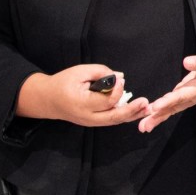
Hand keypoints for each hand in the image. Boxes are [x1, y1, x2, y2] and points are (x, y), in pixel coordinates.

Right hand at [15, 64, 146, 126]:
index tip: (119, 79)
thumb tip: (121, 78)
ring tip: (147, 108)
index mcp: (82, 103)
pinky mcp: (94, 122)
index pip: (107, 101)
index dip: (117, 89)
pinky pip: (112, 120)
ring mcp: (90, 122)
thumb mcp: (79, 72)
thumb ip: (101, 73)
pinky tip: (137, 111)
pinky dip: (125, 116)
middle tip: (146, 102)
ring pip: (114, 121)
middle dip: (131, 110)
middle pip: (114, 117)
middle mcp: (87, 117)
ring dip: (132, 115)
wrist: (48, 100)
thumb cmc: (63, 83)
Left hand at [139, 48, 195, 132]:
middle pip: (173, 107)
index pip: (181, 96)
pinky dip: (161, 110)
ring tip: (143, 126)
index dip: (167, 101)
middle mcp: (192, 95)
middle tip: (143, 126)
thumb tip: (186, 62)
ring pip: (171, 108)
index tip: (154, 107)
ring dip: (157, 117)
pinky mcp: (186, 92)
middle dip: (158, 117)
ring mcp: (189, 95)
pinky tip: (151, 114)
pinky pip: (172, 104)